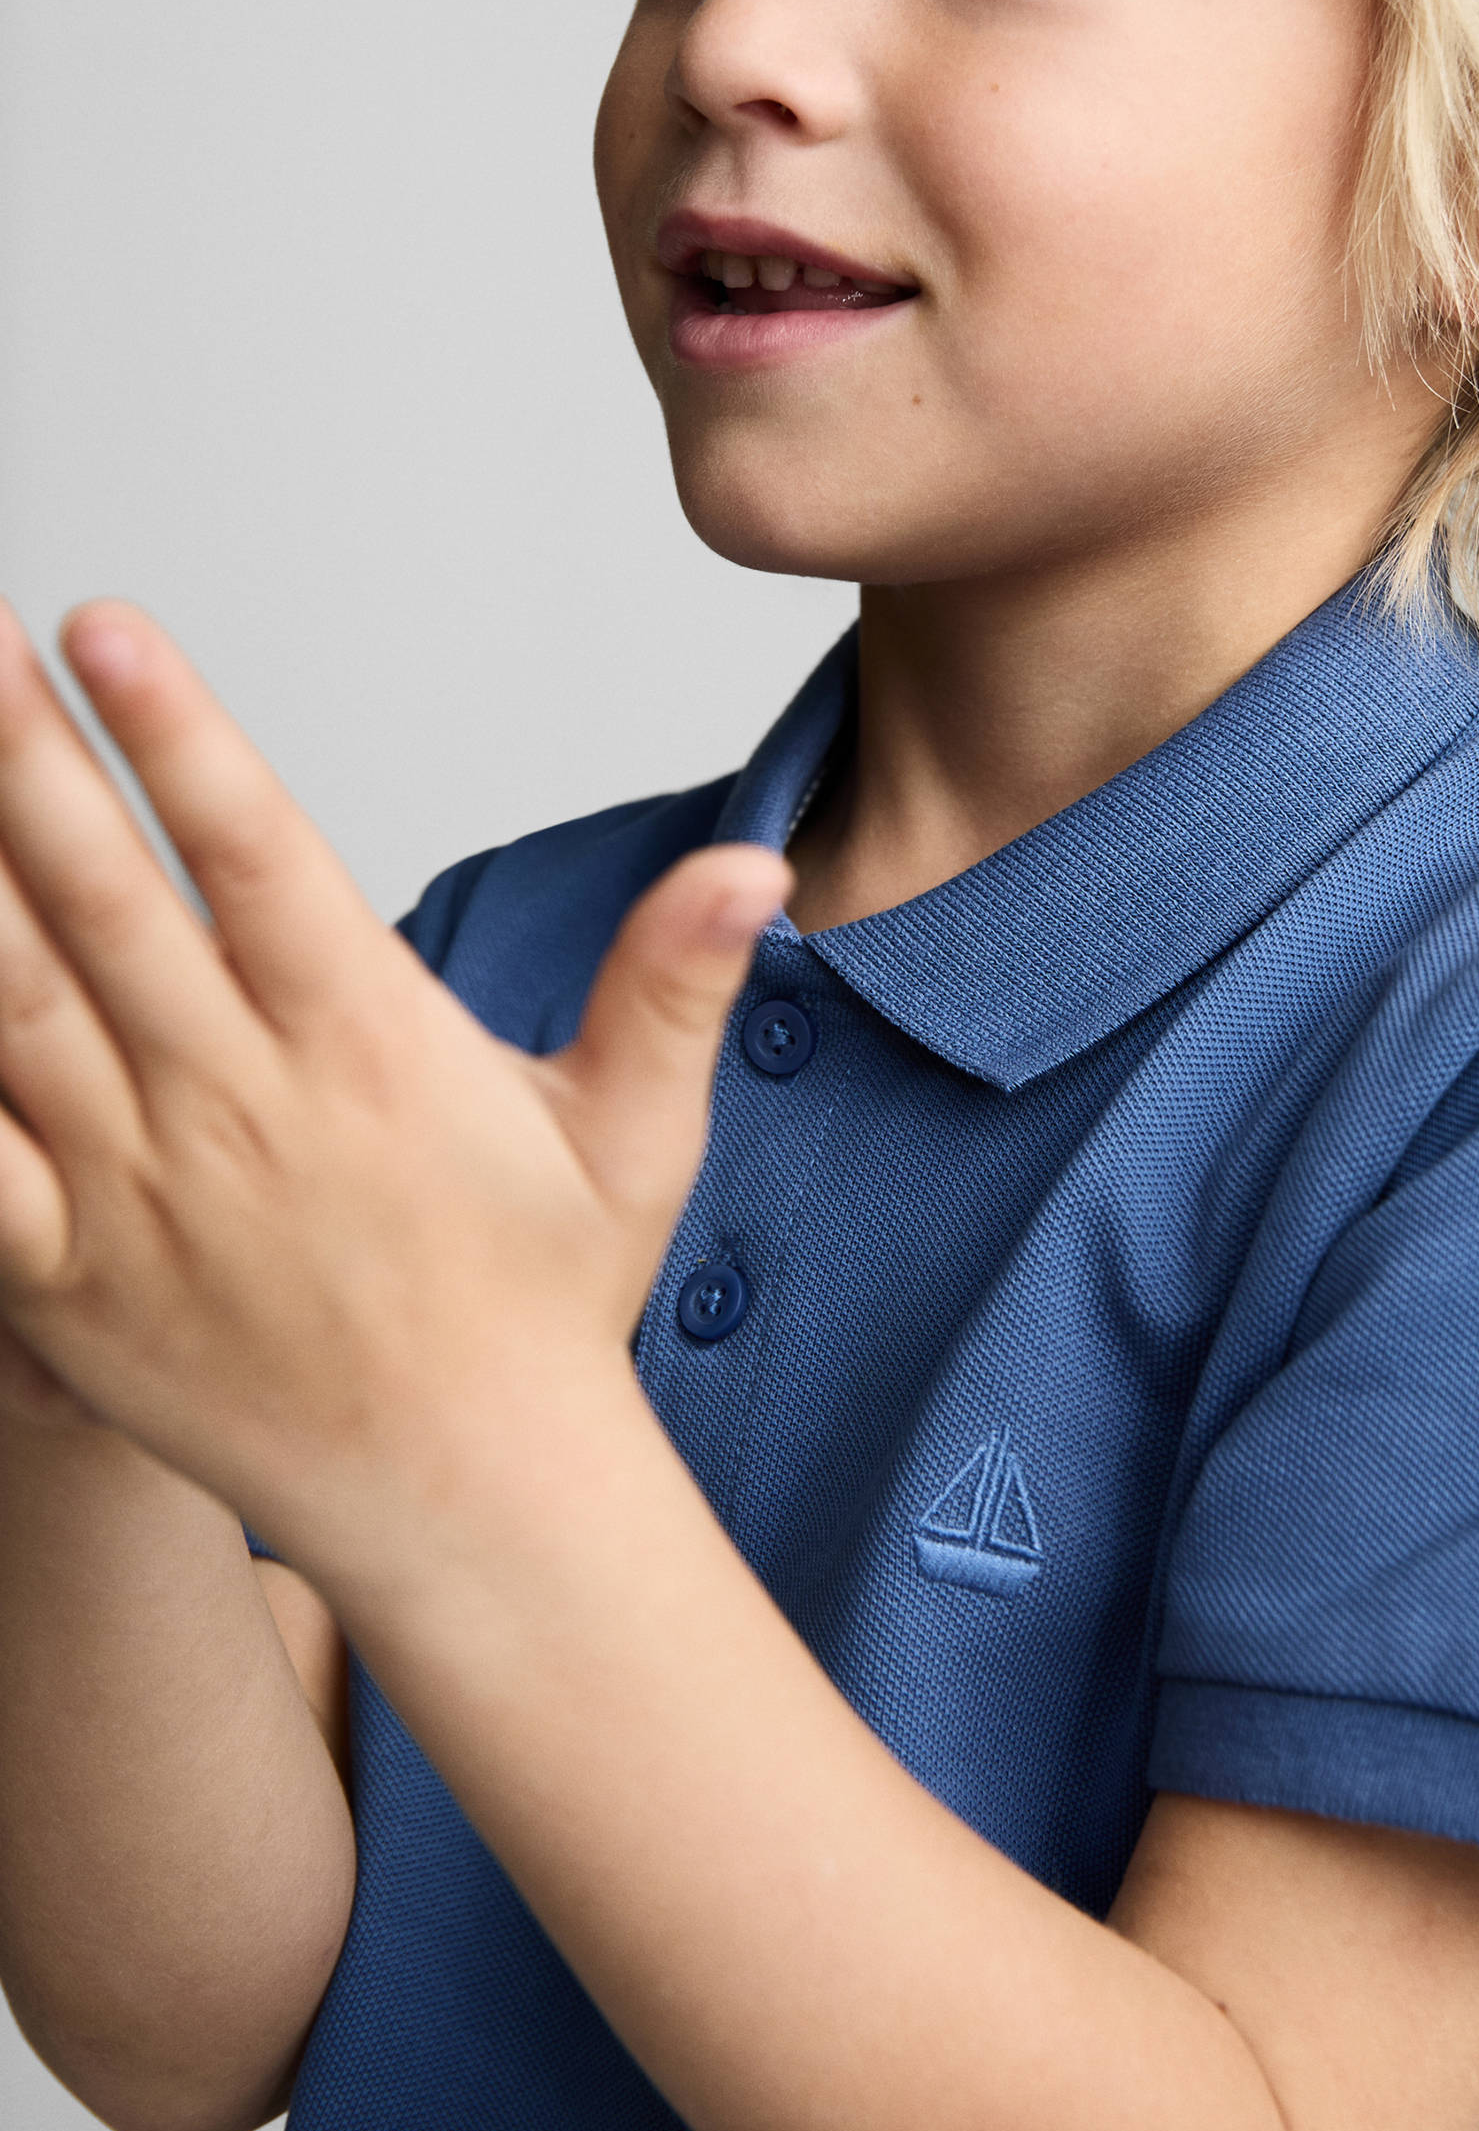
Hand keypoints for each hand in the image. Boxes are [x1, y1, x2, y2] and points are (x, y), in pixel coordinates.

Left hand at [0, 595, 789, 1574]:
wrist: (467, 1506)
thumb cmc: (543, 1307)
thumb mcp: (633, 1135)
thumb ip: (672, 983)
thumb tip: (752, 865)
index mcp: (372, 1051)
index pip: (255, 854)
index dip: (178, 735)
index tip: (106, 624)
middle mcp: (243, 1109)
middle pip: (104, 903)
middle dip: (18, 757)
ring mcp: (141, 1196)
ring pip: (14, 1011)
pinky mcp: (67, 1281)